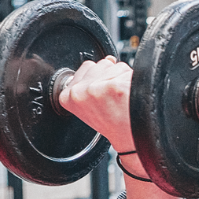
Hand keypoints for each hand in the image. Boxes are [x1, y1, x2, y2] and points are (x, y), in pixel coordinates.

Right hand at [57, 56, 143, 176]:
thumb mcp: (88, 105)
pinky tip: (128, 94)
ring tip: (120, 97)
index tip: (101, 92)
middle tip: (112, 97)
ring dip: (119, 77)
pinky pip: (125, 69)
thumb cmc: (113, 122)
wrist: (131, 138)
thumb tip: (106, 60)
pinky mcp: (114, 86)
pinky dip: (130, 79)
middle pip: (98, 64)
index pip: (84, 67)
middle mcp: (79, 92)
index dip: (97, 77)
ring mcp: (96, 88)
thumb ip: (88, 83)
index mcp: (67, 97)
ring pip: (112, 65)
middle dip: (108, 76)